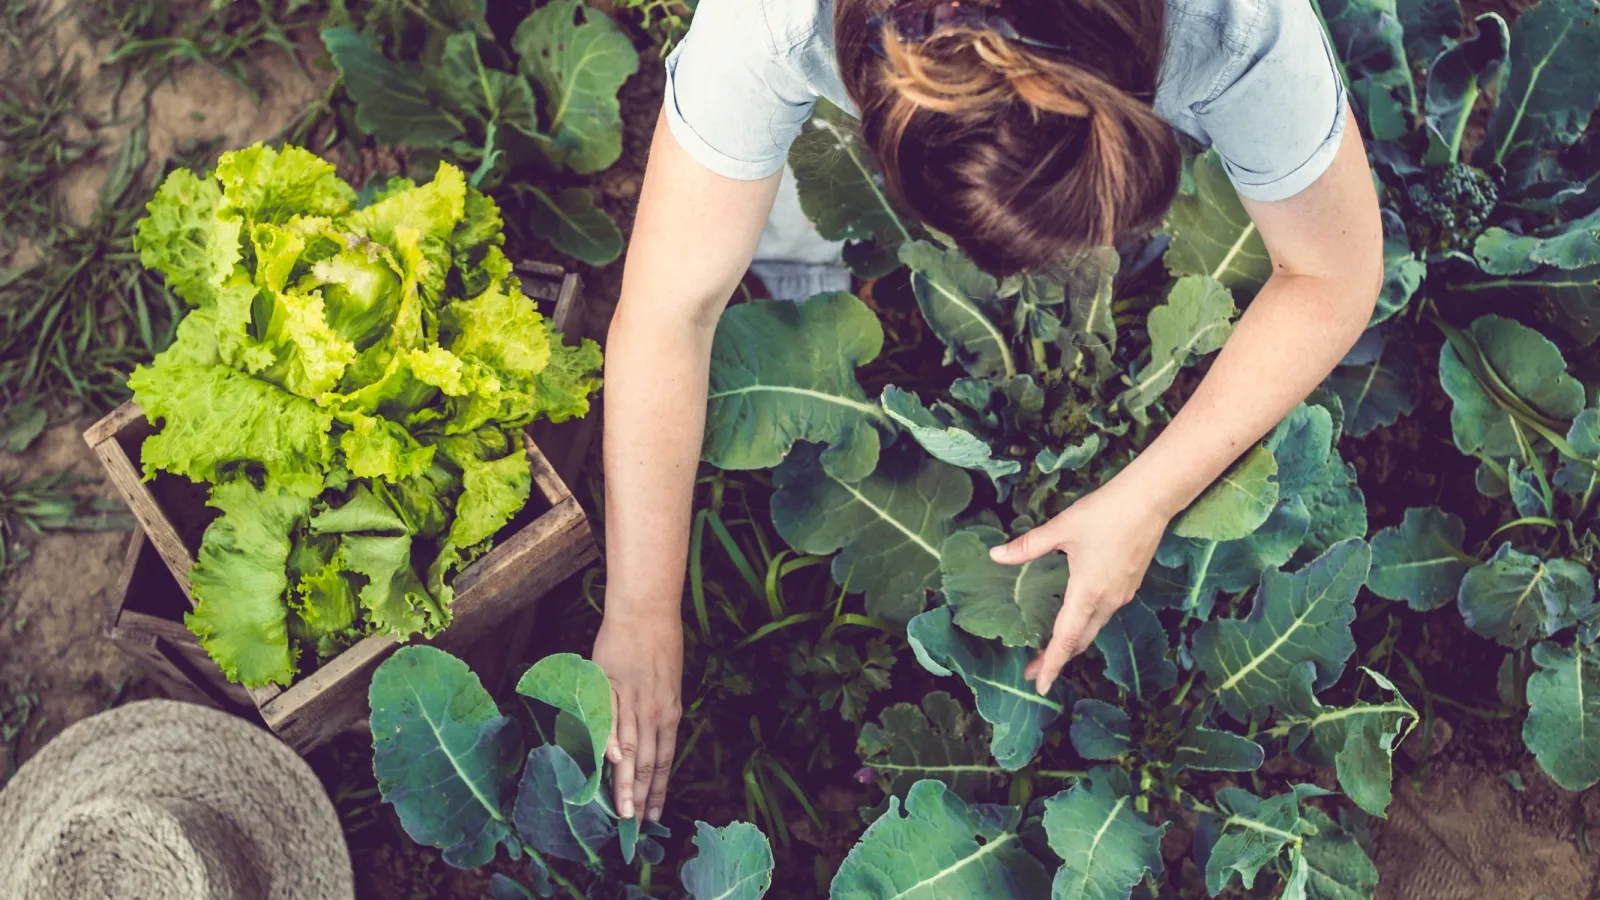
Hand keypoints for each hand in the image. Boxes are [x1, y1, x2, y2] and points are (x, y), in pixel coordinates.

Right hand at [592, 609, 682, 821]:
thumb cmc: (659, 643)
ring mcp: (632, 699)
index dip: (659, 789)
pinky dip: (608, 741)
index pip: (665, 760)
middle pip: (647, 762)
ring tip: (621, 811)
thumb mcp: (668, 682)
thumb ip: (659, 712)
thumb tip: (650, 741)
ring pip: (628, 748)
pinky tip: (608, 764)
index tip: (654, 814)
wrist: (645, 610)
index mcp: (670, 712)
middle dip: (641, 797)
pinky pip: (607, 719)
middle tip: (635, 826)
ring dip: (625, 782)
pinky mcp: (610, 685)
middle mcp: (654, 711)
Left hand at [989, 475, 1173, 694]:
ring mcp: (1122, 595)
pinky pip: (1104, 614)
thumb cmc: (1105, 512)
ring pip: (1094, 629)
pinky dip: (1086, 625)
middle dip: (1057, 659)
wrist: (1150, 500)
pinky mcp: (1130, 586)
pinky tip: (1075, 618)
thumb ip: (1027, 546)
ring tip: (1050, 649)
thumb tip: (995, 555)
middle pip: (1080, 641)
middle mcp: (1107, 601)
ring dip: (1072, 642)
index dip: (1051, 664)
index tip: (1039, 685)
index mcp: (1087, 592)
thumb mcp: (1061, 528)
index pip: (1065, 639)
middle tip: (1034, 671)